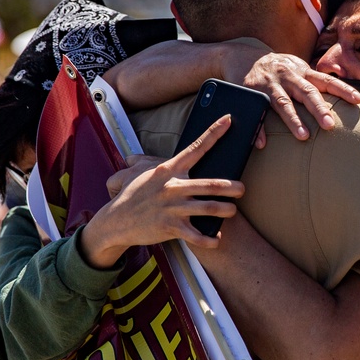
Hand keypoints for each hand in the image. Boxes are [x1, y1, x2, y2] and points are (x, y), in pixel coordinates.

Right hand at [78, 115, 242, 268]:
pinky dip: (210, 239)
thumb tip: (167, 155)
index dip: (214, 133)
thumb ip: (159, 164)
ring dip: (225, 210)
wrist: (116, 220)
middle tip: (242, 188)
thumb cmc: (134, 195)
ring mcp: (172, 208)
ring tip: (232, 211)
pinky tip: (217, 239)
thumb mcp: (143, 173)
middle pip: (210, 184)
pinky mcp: (170, 227)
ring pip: (208, 209)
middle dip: (231, 187)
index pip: (196, 148)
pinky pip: (196, 235)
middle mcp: (173, 187)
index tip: (229, 120)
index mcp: (169, 170)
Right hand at [218, 43, 359, 144]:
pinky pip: (256, 111)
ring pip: (282, 102)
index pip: (326, 80)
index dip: (343, 89)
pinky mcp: (251, 91)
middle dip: (318, 108)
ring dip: (293, 120)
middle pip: (306, 92)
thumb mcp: (298, 71)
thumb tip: (345, 98)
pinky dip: (259, 128)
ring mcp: (270, 84)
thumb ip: (315, 83)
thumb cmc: (281, 70)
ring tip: (303, 136)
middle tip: (329, 125)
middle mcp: (288, 76)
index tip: (358, 100)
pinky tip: (263, 142)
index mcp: (302, 72)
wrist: (246, 57)